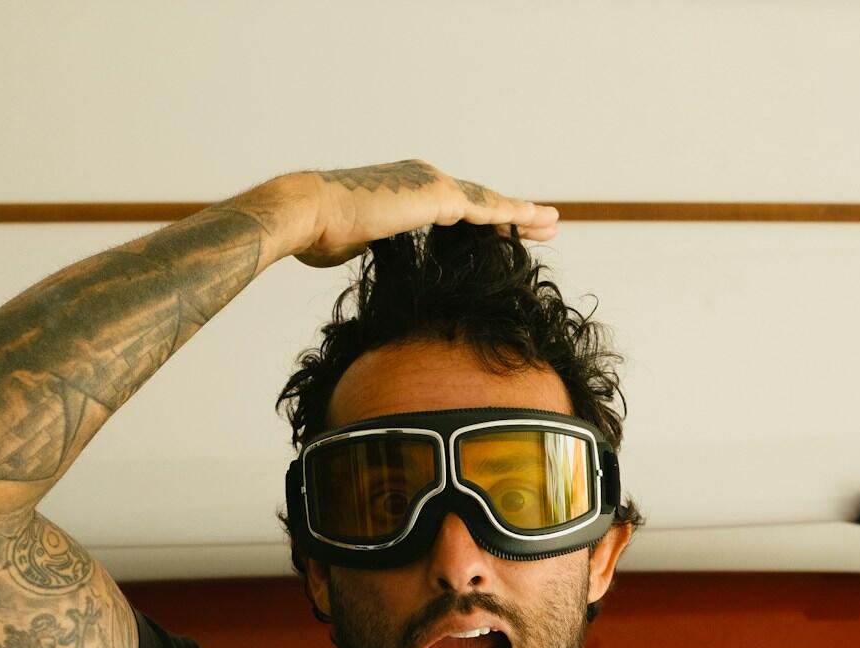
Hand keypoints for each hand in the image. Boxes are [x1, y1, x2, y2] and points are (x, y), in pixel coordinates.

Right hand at [293, 159, 558, 267]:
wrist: (308, 213)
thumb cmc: (318, 232)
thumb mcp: (353, 241)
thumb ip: (371, 243)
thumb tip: (365, 254)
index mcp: (405, 190)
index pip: (453, 207)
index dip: (482, 220)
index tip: (503, 231)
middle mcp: (423, 179)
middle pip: (478, 201)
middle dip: (511, 214)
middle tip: (542, 224)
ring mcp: (432, 185)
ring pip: (489, 203)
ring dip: (522, 213)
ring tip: (551, 224)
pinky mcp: (439, 197)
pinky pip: (487, 210)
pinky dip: (514, 215)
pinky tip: (536, 221)